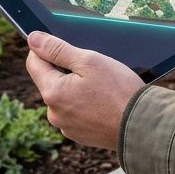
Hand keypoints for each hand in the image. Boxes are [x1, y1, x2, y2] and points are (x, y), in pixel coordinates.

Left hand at [25, 33, 144, 149]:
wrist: (141, 126)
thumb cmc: (118, 91)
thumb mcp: (88, 61)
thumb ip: (57, 49)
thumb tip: (33, 39)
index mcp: (53, 93)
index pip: (34, 62)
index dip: (46, 49)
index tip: (65, 46)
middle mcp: (54, 113)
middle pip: (50, 80)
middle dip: (66, 69)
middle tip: (93, 68)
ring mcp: (66, 126)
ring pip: (64, 96)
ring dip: (76, 87)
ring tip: (102, 87)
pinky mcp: (79, 134)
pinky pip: (75, 111)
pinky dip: (85, 103)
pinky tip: (104, 101)